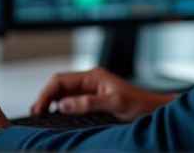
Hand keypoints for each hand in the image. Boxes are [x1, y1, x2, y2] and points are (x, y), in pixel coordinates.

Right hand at [30, 67, 176, 121]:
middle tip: (36, 114)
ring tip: (41, 116)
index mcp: (94, 76)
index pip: (60, 80)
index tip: (39, 108)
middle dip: (45, 98)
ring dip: (51, 103)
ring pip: (64, 94)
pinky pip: (73, 103)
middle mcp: (91, 82)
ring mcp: (92, 91)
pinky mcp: (95, 102)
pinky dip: (61, 109)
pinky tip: (57, 118)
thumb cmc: (141, 105)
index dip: (46, 94)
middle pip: (59, 86)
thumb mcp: (116, 104)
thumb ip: (90, 103)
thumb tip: (65, 105)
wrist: (157, 111)